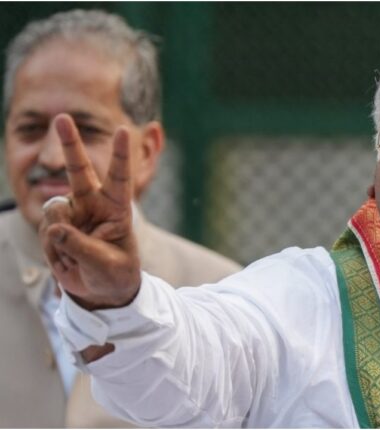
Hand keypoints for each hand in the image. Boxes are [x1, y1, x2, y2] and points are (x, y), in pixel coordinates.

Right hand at [40, 114, 140, 309]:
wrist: (101, 292)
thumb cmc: (115, 275)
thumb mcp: (106, 265)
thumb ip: (81, 246)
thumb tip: (55, 228)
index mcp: (117, 208)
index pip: (120, 177)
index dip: (120, 154)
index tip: (125, 130)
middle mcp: (93, 204)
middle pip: (78, 170)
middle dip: (69, 144)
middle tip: (62, 117)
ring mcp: (72, 214)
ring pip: (54, 211)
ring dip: (60, 236)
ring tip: (76, 255)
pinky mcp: (55, 227)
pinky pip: (46, 232)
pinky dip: (53, 249)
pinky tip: (66, 258)